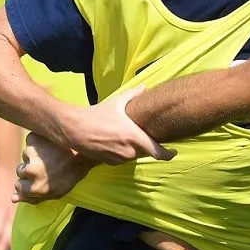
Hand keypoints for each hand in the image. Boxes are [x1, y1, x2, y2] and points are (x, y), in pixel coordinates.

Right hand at [13, 133, 96, 204]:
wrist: (84, 152)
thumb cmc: (72, 174)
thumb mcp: (56, 192)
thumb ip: (32, 198)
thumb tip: (13, 198)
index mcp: (35, 188)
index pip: (18, 186)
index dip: (28, 182)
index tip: (39, 177)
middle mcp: (30, 171)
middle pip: (20, 171)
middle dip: (30, 169)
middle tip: (47, 165)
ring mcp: (30, 154)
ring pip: (25, 156)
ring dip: (35, 155)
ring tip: (51, 154)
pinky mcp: (32, 139)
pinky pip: (30, 142)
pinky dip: (37, 142)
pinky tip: (50, 145)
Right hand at [61, 86, 176, 164]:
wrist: (75, 130)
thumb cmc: (97, 115)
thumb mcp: (116, 102)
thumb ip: (133, 94)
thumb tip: (145, 87)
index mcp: (135, 138)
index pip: (158, 152)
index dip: (169, 154)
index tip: (174, 151)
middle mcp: (130, 152)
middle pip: (146, 152)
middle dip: (147, 145)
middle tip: (145, 134)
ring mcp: (120, 159)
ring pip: (134, 156)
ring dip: (135, 148)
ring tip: (127, 136)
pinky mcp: (110, 163)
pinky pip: (123, 159)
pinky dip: (124, 152)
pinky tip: (116, 141)